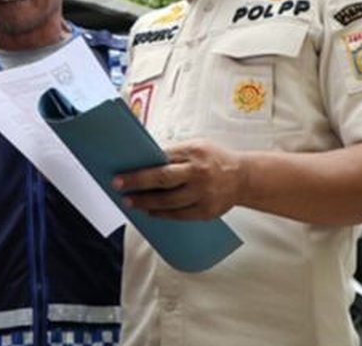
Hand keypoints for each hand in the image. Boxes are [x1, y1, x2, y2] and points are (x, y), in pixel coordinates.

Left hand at [113, 139, 247, 219]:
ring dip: (146, 203)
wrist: (243, 178)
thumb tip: (143, 161)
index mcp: (194, 152)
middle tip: (118, 187)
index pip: (161, 160)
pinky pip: (180, 215)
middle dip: (138, 184)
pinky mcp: (207, 211)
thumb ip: (173, 153)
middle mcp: (199, 173)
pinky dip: (163, 214)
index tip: (121, 174)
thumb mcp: (195, 146)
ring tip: (130, 202)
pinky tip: (150, 212)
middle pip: (163, 180)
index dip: (139, 169)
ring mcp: (203, 194)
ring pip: (169, 202)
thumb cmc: (214, 159)